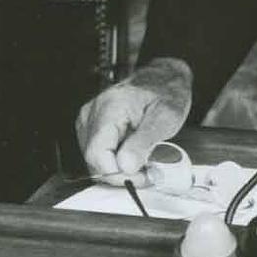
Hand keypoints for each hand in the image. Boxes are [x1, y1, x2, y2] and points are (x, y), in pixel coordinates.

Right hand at [76, 57, 191, 183]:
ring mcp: (89, 119)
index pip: (97, 153)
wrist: (164, 78)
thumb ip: (144, 143)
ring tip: (142, 161)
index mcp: (109, 107)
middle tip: (147, 173)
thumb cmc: (166, 92)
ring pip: (94, 159)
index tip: (141, 178)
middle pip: (93, 159)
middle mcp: (93, 112)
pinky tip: (132, 155)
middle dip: (121, 173)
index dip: (118, 173)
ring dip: (118, 168)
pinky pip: (98, 153)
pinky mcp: (92, 126)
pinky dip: (115, 160)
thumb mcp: (166, 117)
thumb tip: (125, 167)